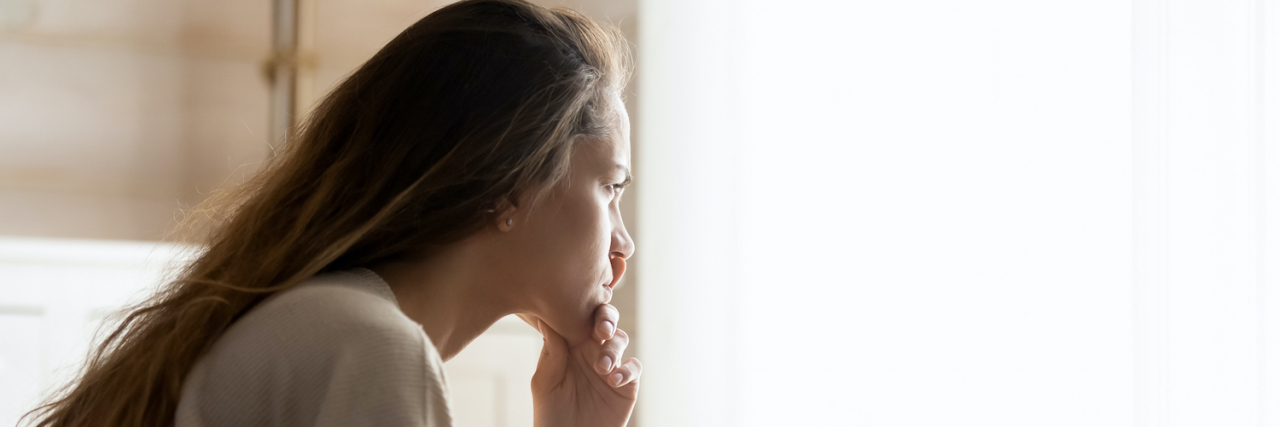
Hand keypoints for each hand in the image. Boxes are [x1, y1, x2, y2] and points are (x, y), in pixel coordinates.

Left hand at [527, 304, 640, 426]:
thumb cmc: (550, 414)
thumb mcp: (544, 383)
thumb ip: (551, 352)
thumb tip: (545, 318)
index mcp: (570, 344)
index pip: (580, 316)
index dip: (583, 306)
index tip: (581, 305)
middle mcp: (592, 350)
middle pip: (605, 320)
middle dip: (607, 318)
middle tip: (602, 329)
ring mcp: (611, 366)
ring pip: (620, 340)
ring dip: (613, 348)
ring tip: (602, 368)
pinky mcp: (626, 384)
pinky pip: (634, 367)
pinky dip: (627, 370)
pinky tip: (613, 380)